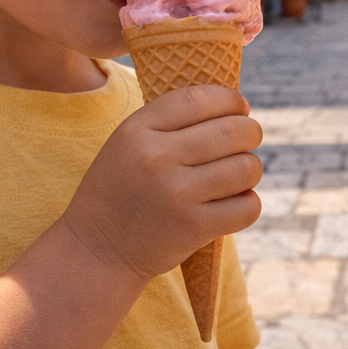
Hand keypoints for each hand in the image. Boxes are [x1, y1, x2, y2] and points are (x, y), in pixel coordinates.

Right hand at [61, 85, 261, 281]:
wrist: (97, 249)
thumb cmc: (122, 188)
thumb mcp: (128, 143)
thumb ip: (171, 121)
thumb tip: (237, 107)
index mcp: (137, 130)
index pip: (199, 98)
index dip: (230, 99)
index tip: (240, 108)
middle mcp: (156, 158)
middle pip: (233, 131)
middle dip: (250, 132)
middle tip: (247, 141)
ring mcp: (176, 194)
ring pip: (246, 168)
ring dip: (250, 170)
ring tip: (237, 176)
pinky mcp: (193, 228)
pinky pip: (248, 206)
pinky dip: (248, 204)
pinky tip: (233, 204)